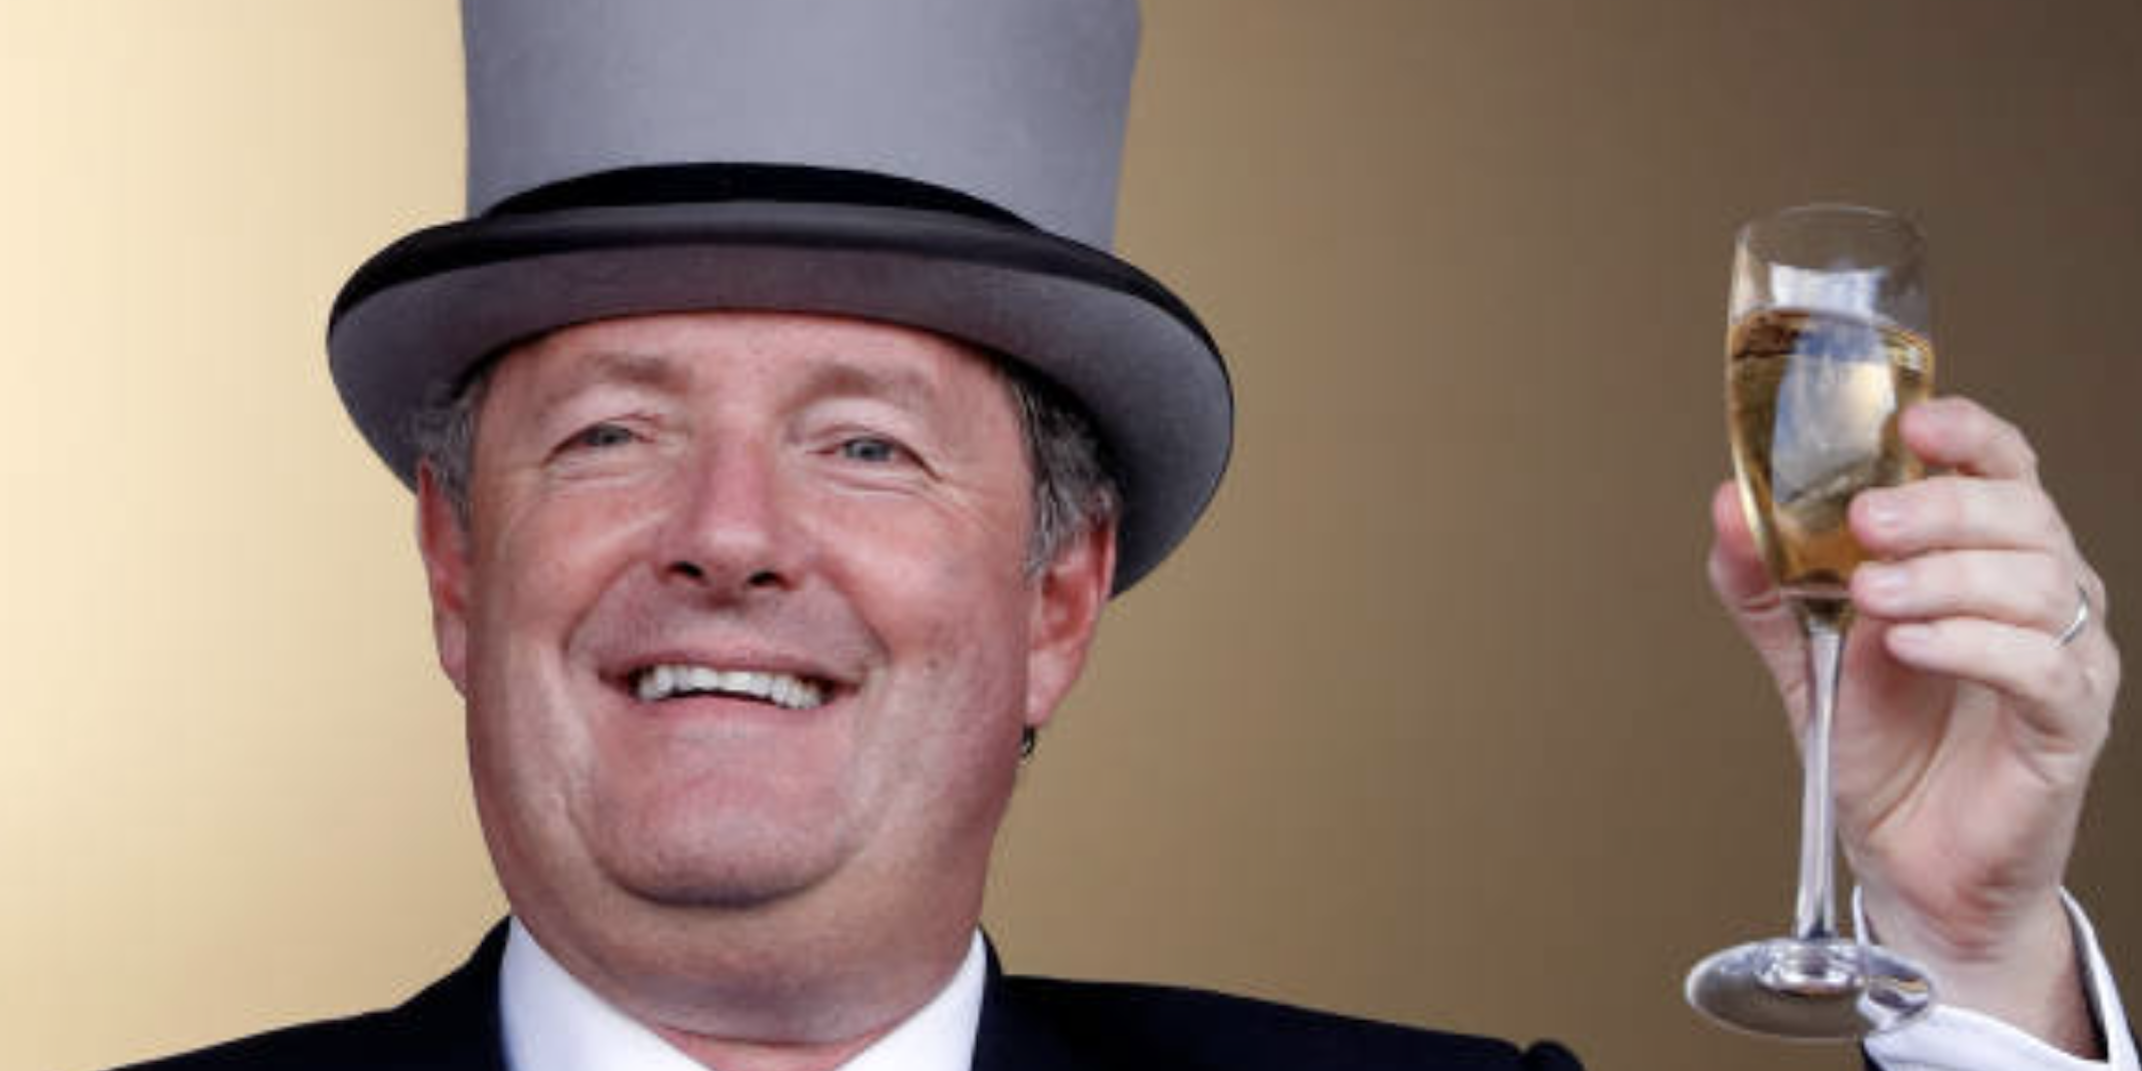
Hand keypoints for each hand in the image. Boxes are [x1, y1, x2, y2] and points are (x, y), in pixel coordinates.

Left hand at [1709, 396, 2120, 1053]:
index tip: (1913, 421)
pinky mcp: (2068, 722)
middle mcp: (2039, 593)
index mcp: (1985, 556)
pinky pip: (2040, 665)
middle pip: (2022, 511)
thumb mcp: (1803, 650)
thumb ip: (1766, 580)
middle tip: (1867, 520)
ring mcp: (2065, 655)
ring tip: (1871, 594)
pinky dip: (1972, 644)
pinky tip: (1910, 644)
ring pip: (2039, 580)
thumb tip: (1726, 504)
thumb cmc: (1882, 745)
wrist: (1911, 860)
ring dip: (1946, 575)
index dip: (1967, 432)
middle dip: (1941, 504)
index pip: (2001, 466)